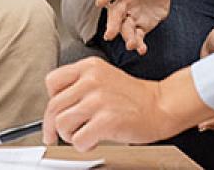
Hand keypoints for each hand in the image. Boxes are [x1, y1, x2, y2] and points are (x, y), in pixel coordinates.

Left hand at [42, 58, 180, 150]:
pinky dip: (83, 146)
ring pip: (61, 124)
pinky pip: (77, 140)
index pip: (52, 82)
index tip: (55, 113)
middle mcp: (91, 80)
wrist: (162, 105)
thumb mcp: (104, 78)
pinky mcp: (106, 121)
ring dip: (69, 136)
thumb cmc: (134, 97)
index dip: (51, 101)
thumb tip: (55, 110)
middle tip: (57, 137)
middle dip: (53, 127)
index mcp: (89, 67)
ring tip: (83, 135)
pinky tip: (94, 141)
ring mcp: (98, 100)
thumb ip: (80, 86)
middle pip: (53, 107)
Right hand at [96, 0, 171, 54]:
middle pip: (115, 14)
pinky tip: (141, 50)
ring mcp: (130, 15)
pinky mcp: (140, 26)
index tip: (100, 2)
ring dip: (127, 37)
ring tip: (130, 45)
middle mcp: (123, 2)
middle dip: (112, 24)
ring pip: (125, 28)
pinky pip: (138, 36)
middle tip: (109, 35)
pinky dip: (139, 44)